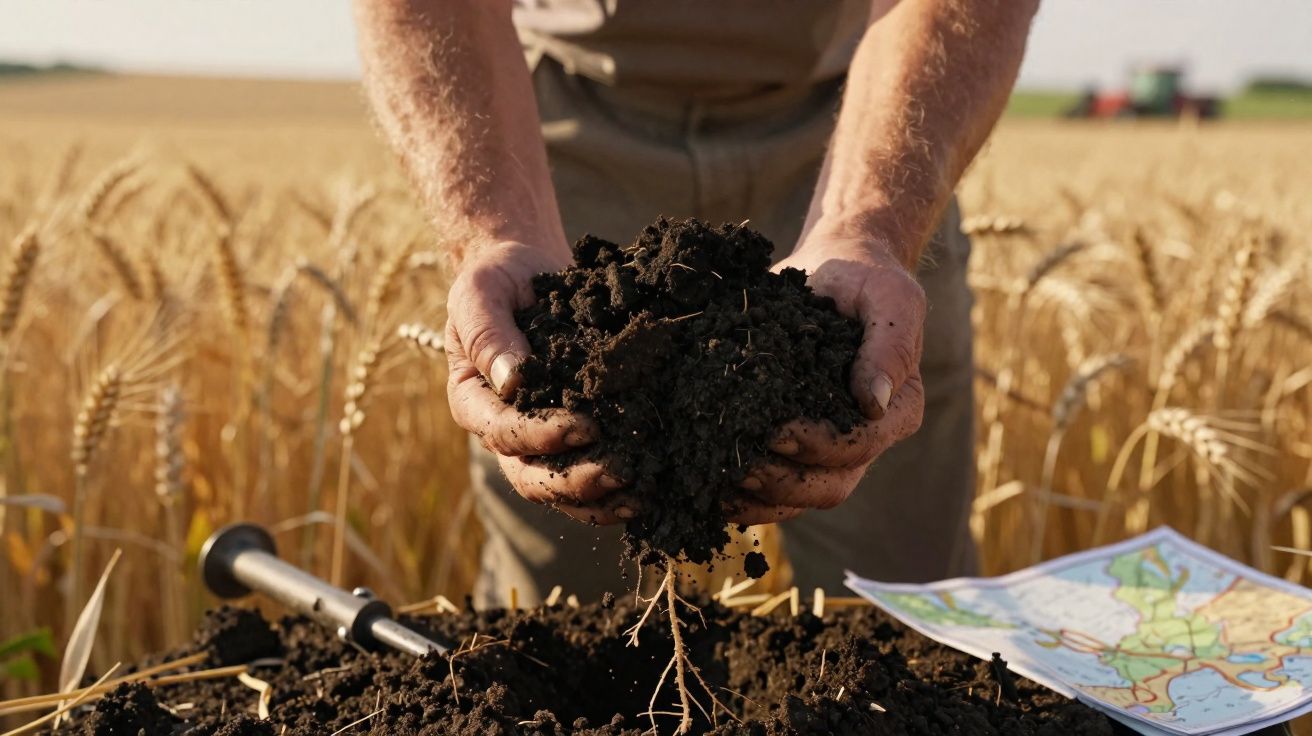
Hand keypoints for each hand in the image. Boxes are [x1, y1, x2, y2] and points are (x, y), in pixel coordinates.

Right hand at [445, 242, 626, 515]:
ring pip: (560, 489)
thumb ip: (488, 334)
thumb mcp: (479, 293)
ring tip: (640, 494)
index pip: (503, 433)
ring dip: (599, 498)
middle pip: (531, 476)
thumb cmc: (498, 280)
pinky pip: (587, 472)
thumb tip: (514, 381)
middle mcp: (502, 430)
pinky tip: (649, 487)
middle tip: (620, 472)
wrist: (526, 270)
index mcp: (474, 401)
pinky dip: (614, 489)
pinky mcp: (572, 436)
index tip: (585, 427)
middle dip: (575, 481)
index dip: (542, 436)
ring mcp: (538, 439)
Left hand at [732, 238, 925, 522]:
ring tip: (715, 482)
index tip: (777, 429)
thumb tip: (873, 401)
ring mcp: (828, 451)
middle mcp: (866, 440)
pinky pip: (773, 490)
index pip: (861, 444)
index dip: (819, 444)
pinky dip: (743, 496)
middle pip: (830, 486)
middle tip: (738, 464)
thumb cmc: (864, 281)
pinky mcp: (794, 448)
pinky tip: (707, 487)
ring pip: (800, 497)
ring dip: (758, 497)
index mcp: (897, 410)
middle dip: (783, 481)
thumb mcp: (889, 297)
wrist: (835, 270)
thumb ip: (890, 345)